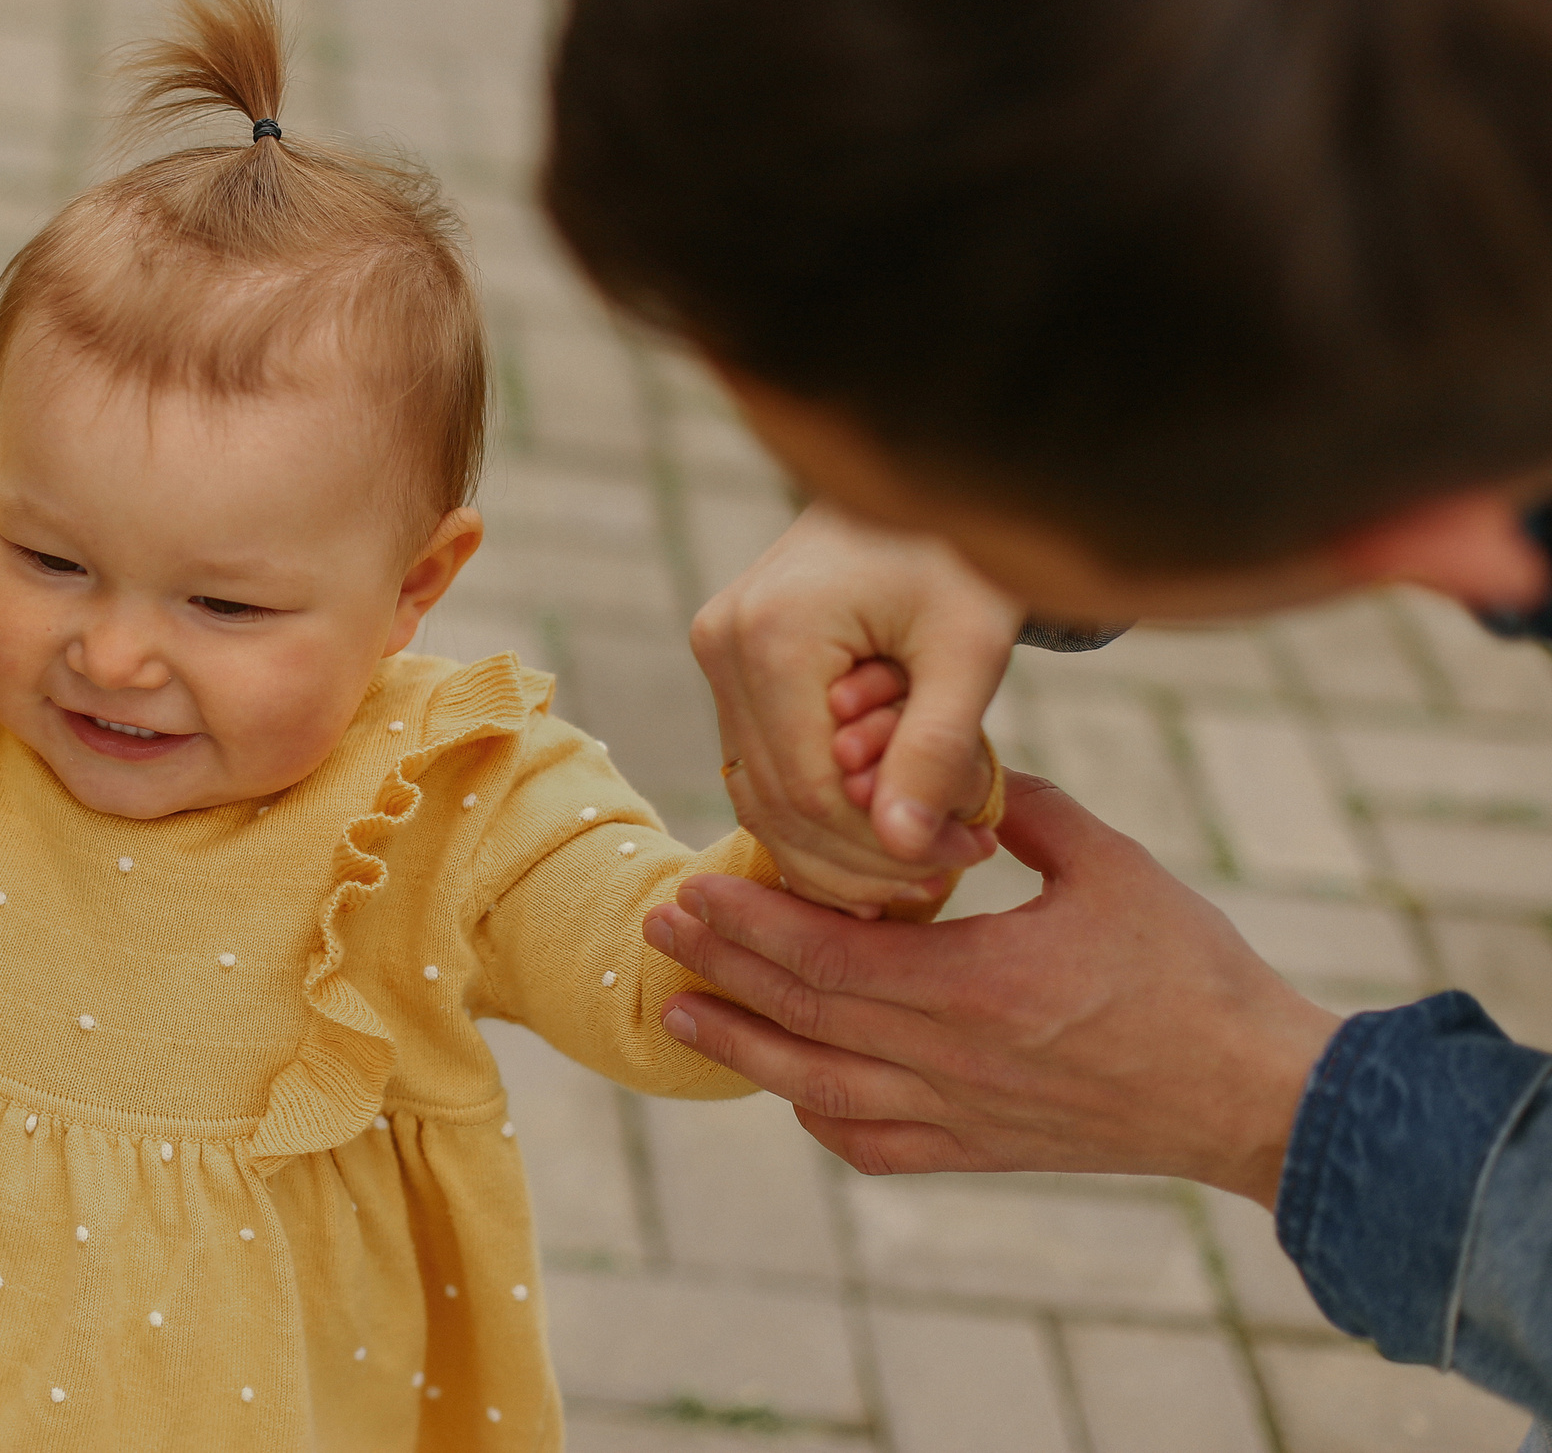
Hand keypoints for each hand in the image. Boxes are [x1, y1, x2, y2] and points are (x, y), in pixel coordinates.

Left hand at [643, 773, 1341, 1203]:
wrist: (1260, 1096)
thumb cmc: (1195, 971)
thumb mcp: (1110, 864)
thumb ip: (1020, 811)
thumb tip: (948, 768)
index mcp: (981, 984)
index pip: (831, 955)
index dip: (753, 924)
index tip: (694, 888)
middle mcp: (956, 1060)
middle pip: (806, 1017)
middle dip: (724, 968)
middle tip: (660, 927)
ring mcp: (965, 1116)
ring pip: (821, 1090)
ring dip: (744, 1048)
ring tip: (680, 1011)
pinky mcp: (984, 1152)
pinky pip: (878, 1146)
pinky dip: (820, 1119)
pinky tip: (788, 1092)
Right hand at [692, 502, 1022, 910]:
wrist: (923, 474)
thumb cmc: (958, 550)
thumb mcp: (968, 647)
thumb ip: (935, 747)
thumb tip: (907, 850)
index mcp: (772, 634)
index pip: (813, 790)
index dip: (886, 846)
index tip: (967, 853)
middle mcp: (722, 643)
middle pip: (779, 802)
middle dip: (866, 854)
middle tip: (954, 866)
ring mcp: (717, 652)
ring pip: (761, 794)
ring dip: (839, 843)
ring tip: (927, 859)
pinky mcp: (730, 661)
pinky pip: (762, 764)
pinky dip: (817, 809)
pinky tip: (883, 831)